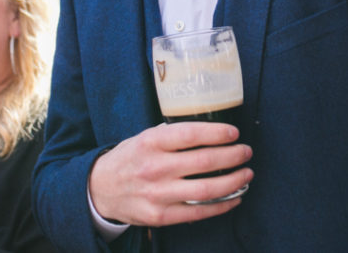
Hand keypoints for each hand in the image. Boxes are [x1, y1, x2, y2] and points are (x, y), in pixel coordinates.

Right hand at [89, 122, 252, 226]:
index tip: (234, 133)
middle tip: (246, 151)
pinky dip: (222, 205)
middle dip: (233, 156)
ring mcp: (158, 194)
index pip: (190, 134)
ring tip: (247, 173)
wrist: (100, 190)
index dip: (217, 133)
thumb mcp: (143, 137)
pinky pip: (199, 212)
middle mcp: (155, 168)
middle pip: (204, 162)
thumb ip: (171, 134)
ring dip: (234, 181)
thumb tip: (209, 130)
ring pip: (207, 189)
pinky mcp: (161, 216)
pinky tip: (235, 197)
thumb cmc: (129, 158)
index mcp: (150, 143)